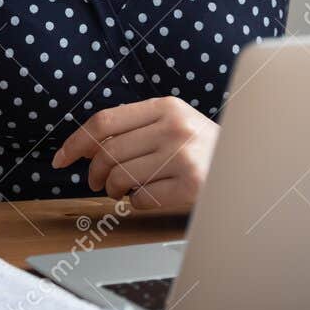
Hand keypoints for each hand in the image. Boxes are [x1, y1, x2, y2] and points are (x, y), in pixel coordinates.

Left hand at [50, 96, 217, 210]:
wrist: (248, 167)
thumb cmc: (203, 149)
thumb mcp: (174, 124)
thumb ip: (136, 127)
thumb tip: (84, 146)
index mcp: (166, 107)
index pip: (104, 122)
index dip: (76, 142)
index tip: (61, 158)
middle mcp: (175, 127)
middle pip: (107, 153)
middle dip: (93, 173)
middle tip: (96, 182)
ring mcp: (184, 156)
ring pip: (120, 178)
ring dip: (114, 190)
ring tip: (124, 190)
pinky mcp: (191, 185)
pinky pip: (141, 199)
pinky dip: (138, 202)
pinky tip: (153, 195)